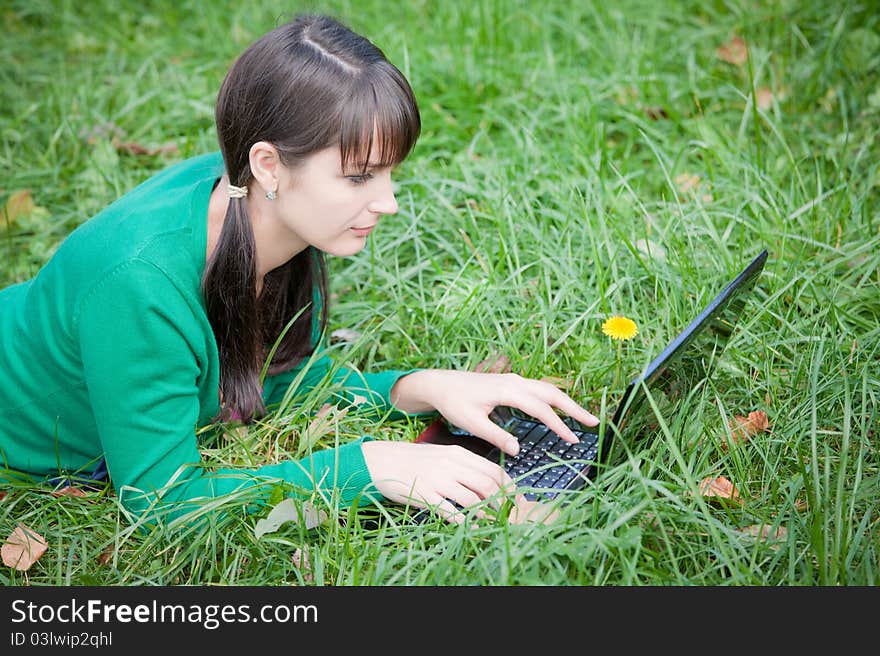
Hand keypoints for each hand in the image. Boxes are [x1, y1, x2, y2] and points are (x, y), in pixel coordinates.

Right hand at [361, 440, 514, 522]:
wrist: (382, 460)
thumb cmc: (413, 460)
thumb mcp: (442, 455)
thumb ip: (464, 466)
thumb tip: (488, 483)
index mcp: (458, 453)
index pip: (494, 469)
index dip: (510, 487)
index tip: (517, 500)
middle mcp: (451, 464)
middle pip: (488, 484)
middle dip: (503, 503)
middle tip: (509, 516)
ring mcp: (438, 479)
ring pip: (472, 499)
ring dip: (486, 514)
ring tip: (492, 524)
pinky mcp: (425, 494)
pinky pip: (450, 511)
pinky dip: (463, 521)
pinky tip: (468, 527)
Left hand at [391, 369, 598, 455]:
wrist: (440, 383)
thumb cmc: (453, 403)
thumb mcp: (472, 423)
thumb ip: (496, 436)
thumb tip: (517, 451)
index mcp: (508, 390)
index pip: (541, 408)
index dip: (559, 424)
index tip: (572, 439)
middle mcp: (515, 382)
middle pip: (552, 393)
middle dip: (574, 408)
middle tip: (594, 423)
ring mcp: (514, 380)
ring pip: (547, 390)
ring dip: (566, 403)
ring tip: (584, 418)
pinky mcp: (511, 383)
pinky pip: (539, 390)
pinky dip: (554, 400)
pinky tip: (560, 412)